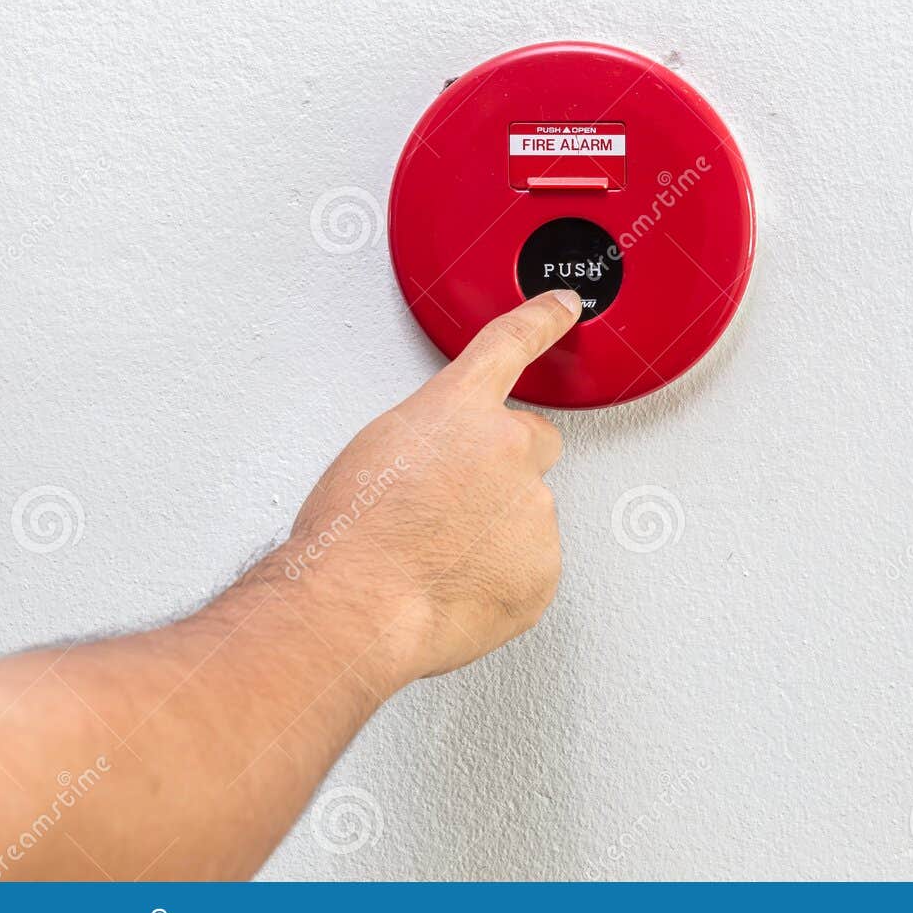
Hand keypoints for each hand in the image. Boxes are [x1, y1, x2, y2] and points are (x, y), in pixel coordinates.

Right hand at [282, 289, 581, 685]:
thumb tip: (443, 470)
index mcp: (458, 410)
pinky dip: (502, 578)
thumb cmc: (350, 537)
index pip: (509, 345)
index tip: (563, 307)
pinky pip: (530, 566)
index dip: (540, 322)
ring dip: (496, 530)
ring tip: (438, 558)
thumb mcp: (374, 454)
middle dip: (506, 466)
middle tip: (456, 505)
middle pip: (533, 444)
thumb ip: (429, 442)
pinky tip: (458, 587)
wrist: (359, 606)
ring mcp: (534, 508)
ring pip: (527, 513)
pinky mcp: (545, 566)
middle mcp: (509, 449)